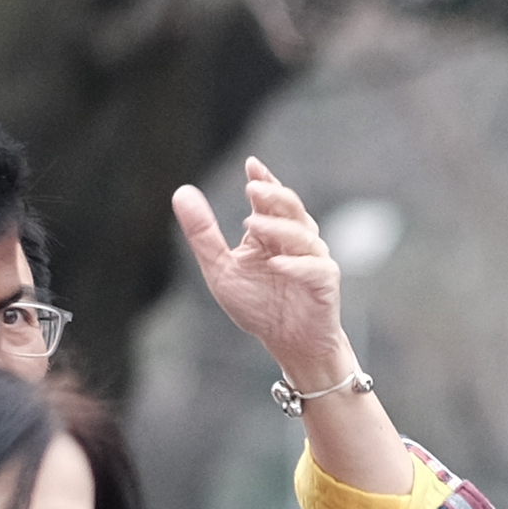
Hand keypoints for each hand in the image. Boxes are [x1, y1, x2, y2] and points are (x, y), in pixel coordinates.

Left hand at [171, 155, 356, 392]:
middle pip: (291, 209)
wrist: (288, 343)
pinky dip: (298, 264)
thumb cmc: (259, 306)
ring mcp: (313, 261)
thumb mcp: (220, 268)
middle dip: (274, 196)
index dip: (263, 181)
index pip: (269, 200)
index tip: (251, 164)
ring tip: (252, 224)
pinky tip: (278, 263)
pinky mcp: (325, 283)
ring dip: (279, 228)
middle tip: (253, 189)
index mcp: (271, 234)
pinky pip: (315, 268)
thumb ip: (203, 233)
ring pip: (304, 235)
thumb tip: (182, 191)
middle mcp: (295, 242)